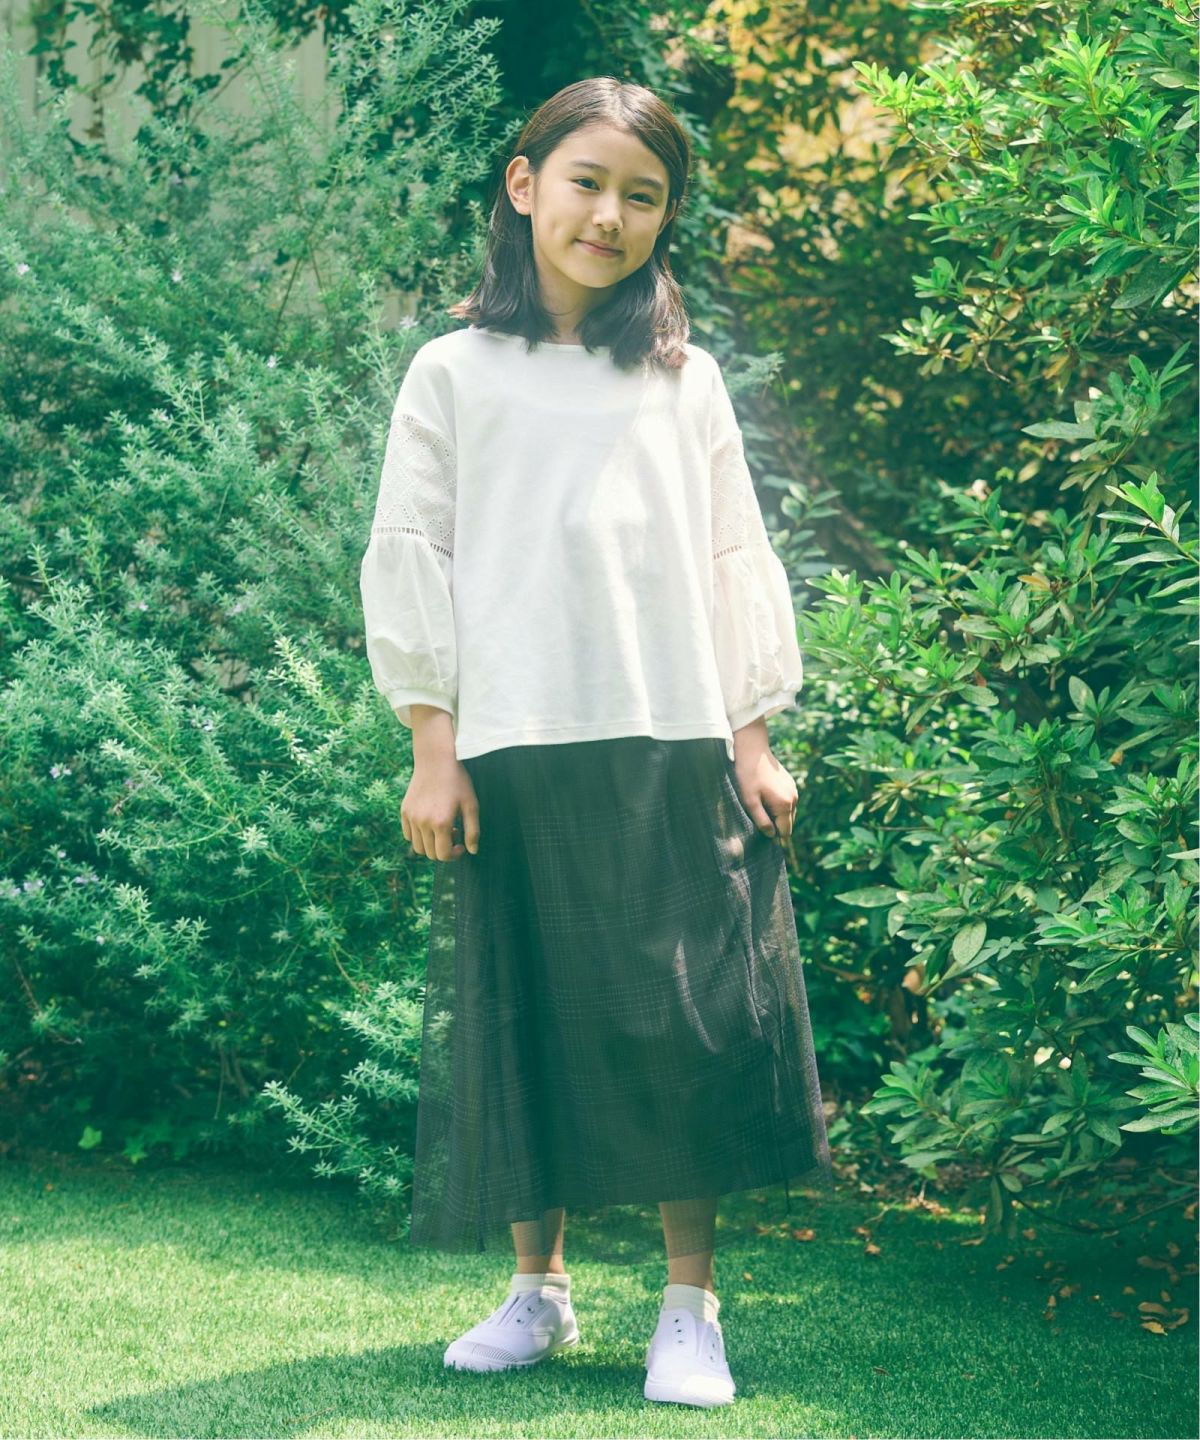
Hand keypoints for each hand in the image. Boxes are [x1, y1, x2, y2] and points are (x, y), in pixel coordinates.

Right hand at [401, 749, 479, 861]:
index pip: (443, 855)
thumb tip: (472, 851)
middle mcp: (423, 823)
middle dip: (444, 850)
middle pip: (430, 853)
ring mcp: (411, 817)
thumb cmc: (457, 781)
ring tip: (442, 829)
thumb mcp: (471, 805)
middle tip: (454, 833)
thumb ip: (473, 831)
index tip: (461, 846)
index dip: (454, 855)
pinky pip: (408, 834)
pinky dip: (418, 836)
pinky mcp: (404, 811)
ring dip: (431, 845)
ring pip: (418, 847)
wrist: (436, 760)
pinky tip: (430, 823)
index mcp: (441, 823)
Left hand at [731, 720, 797, 840]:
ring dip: (777, 815)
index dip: (774, 836)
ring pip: (788, 813)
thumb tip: (771, 835)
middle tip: (759, 819)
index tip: (762, 833)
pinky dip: (779, 805)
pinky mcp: (790, 783)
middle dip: (776, 826)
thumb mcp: (750, 801)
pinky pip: (787, 802)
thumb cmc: (748, 775)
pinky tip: (765, 797)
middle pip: (788, 823)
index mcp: (785, 805)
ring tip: (761, 806)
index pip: (785, 832)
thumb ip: (761, 820)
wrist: (753, 750)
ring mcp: (794, 789)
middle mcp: (794, 798)